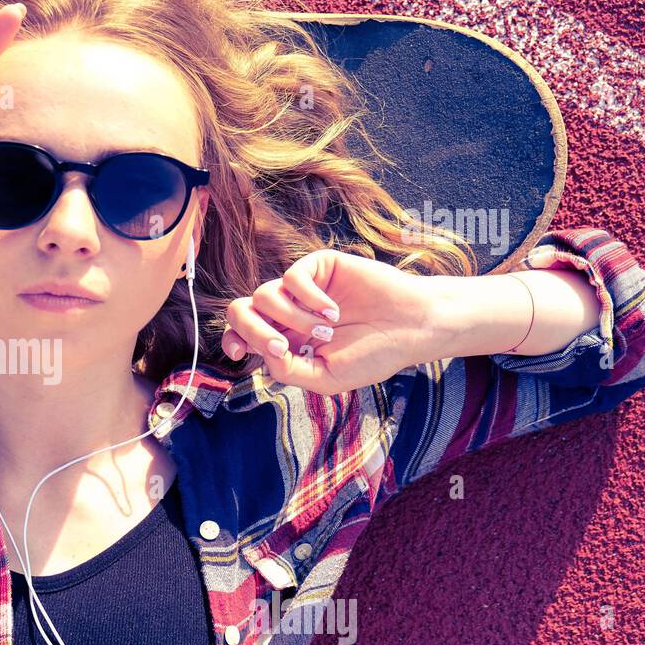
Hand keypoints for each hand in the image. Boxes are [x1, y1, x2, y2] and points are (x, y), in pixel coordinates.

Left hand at [221, 249, 443, 395]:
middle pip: (240, 310)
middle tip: (284, 348)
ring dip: (293, 319)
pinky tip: (333, 311)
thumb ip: (289, 371)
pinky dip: (308, 298)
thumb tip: (261, 355)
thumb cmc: (373, 356)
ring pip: (264, 295)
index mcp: (285, 338)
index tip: (240, 353)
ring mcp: (302, 288)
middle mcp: (288, 312)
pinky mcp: (319, 266)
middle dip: (251, 330)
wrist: (412, 328)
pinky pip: (292, 277)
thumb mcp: (326, 378)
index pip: (241, 333)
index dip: (232, 340)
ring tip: (327, 331)